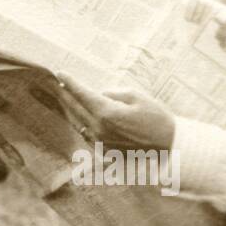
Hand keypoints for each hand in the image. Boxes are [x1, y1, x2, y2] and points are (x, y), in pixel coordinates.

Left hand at [56, 72, 175, 150]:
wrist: (169, 145)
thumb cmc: (157, 118)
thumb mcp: (137, 97)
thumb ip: (114, 93)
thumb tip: (100, 95)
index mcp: (107, 113)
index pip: (82, 94)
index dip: (70, 83)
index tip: (60, 73)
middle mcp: (100, 129)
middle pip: (75, 109)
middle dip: (65, 95)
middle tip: (56, 84)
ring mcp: (101, 143)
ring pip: (79, 124)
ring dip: (71, 110)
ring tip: (64, 99)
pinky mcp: (106, 152)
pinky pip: (88, 136)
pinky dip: (82, 125)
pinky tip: (79, 119)